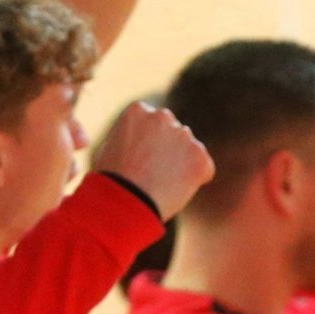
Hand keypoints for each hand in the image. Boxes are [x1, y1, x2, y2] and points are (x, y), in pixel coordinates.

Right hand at [91, 102, 213, 219]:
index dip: (146, 144)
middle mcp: (163, 116)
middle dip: (167, 148)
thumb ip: (131, 137)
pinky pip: (203, 169)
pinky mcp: (200, 157)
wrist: (125, 202)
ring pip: (189, 149)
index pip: (151, 122)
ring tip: (161, 186)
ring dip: (181, 164)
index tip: (139, 161)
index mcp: (138, 110)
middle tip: (153, 174)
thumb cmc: (111, 181)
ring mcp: (184, 136)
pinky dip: (194, 181)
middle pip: (172, 131)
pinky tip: (173, 192)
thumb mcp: (111, 149)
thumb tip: (141, 142)